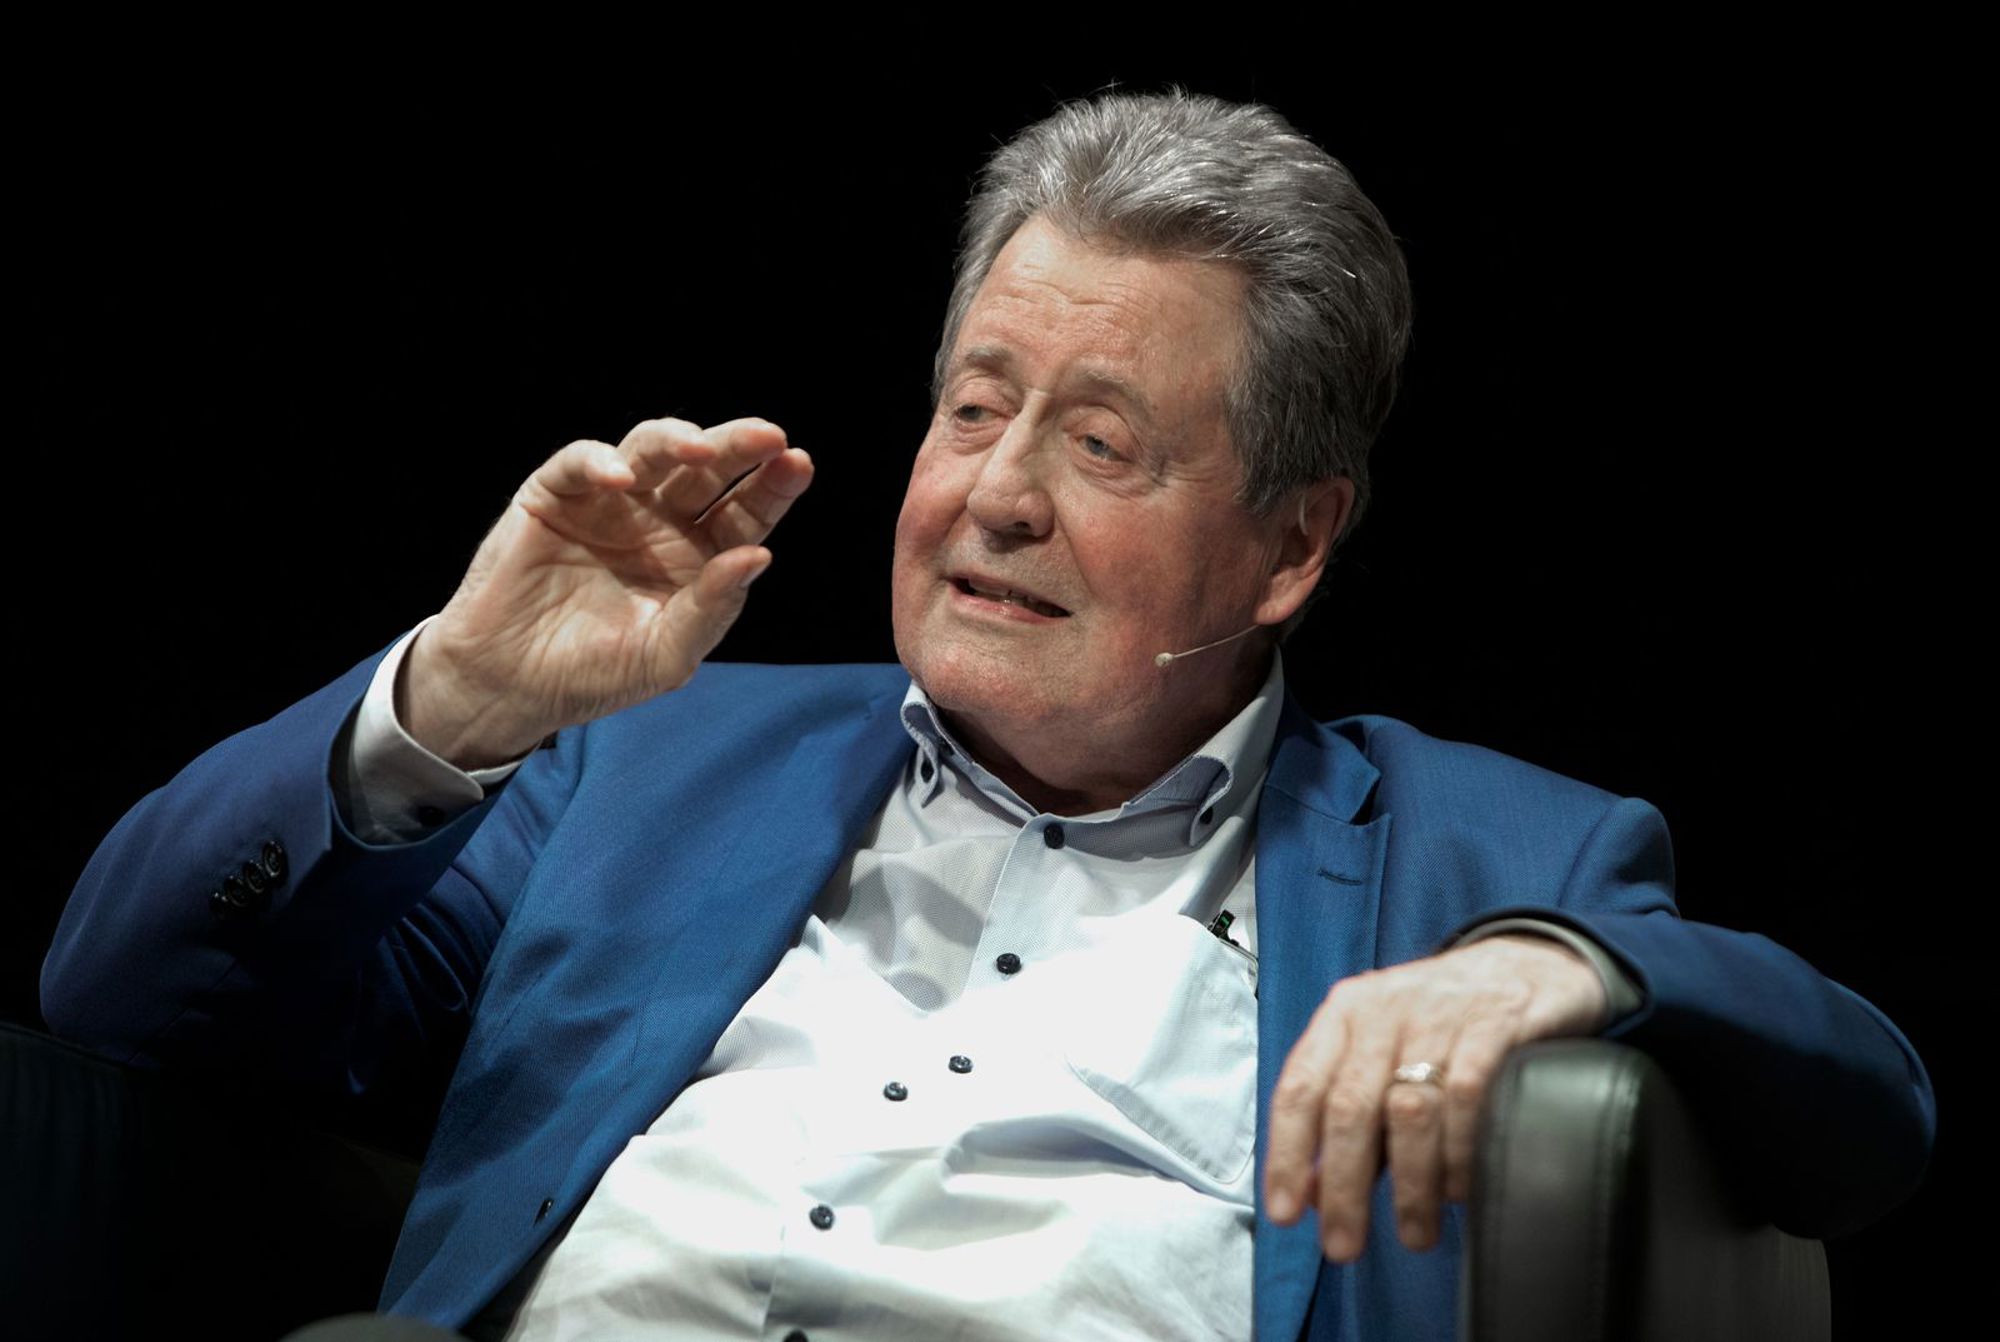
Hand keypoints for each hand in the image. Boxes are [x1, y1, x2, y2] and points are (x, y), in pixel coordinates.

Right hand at [403, 417, 812, 766]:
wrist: (511, 687)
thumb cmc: (596, 674)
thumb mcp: (665, 656)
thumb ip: (711, 611)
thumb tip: (759, 556)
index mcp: (698, 554)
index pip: (746, 511)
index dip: (772, 486)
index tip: (798, 464)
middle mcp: (660, 519)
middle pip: (707, 469)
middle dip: (738, 448)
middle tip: (769, 437)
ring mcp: (609, 502)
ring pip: (650, 450)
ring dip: (677, 440)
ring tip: (701, 448)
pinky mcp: (553, 495)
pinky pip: (579, 464)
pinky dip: (599, 462)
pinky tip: (619, 478)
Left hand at [1263, 934, 1607, 1260]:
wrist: (1528, 959)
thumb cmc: (1442, 1019)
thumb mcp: (1381, 1052)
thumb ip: (1342, 1119)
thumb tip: (1307, 1194)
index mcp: (1344, 1014)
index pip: (1299, 1087)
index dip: (1286, 1154)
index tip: (1286, 1213)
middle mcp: (1385, 1010)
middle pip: (1350, 1107)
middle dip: (1344, 1188)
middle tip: (1345, 1246)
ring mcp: (1441, 1013)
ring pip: (1409, 1110)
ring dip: (1409, 1186)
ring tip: (1414, 1233)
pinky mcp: (1497, 1023)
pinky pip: (1470, 1097)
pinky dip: (1461, 1152)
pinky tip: (1460, 1189)